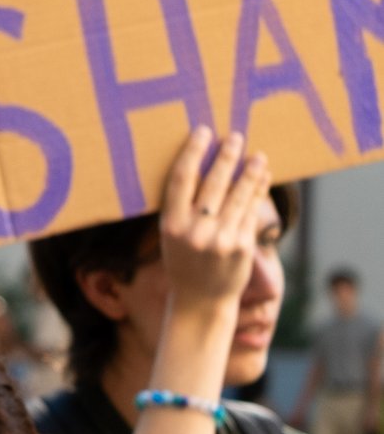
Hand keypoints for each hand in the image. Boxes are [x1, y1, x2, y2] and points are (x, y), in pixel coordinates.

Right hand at [157, 130, 266, 317]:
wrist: (201, 300)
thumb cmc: (184, 262)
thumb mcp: (172, 235)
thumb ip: (184, 207)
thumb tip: (201, 168)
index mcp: (171, 224)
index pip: (181, 179)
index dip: (192, 153)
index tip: (202, 132)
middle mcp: (195, 230)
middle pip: (213, 184)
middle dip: (225, 157)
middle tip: (234, 137)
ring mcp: (220, 239)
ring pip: (238, 196)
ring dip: (249, 173)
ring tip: (257, 155)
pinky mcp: (242, 247)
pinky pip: (251, 212)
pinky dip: (258, 193)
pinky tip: (262, 179)